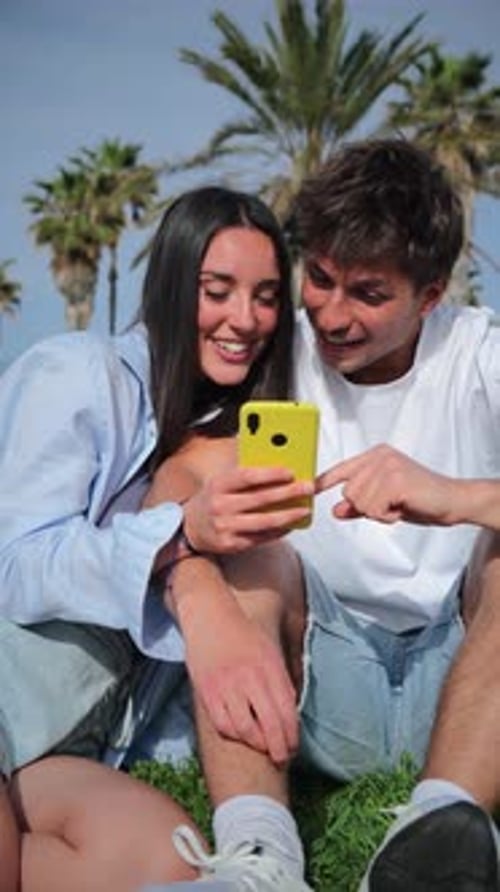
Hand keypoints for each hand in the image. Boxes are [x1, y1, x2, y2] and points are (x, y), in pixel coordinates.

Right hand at [171, 558, 297, 764]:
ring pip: (246, 730)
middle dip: (279, 748)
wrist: (210, 615)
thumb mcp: (270, 651)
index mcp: (270, 668)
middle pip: (270, 725)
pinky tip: (240, 736)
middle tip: (282, 758)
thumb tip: (291, 710)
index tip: (294, 746)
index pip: (287, 711)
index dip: (292, 735)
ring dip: (257, 745)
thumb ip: (281, 679)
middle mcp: (250, 678)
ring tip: (262, 749)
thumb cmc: (243, 634)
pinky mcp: (207, 691)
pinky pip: (222, 724)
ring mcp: (227, 686)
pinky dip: (234, 735)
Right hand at [182, 465, 313, 552]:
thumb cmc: (214, 499)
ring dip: (288, 515)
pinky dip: (279, 531)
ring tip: (305, 509)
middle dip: (288, 493)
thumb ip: (244, 472)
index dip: (270, 474)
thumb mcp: (221, 481)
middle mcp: (220, 506)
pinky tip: (291, 524)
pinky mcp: (232, 544)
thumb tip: (272, 458)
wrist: (190, 527)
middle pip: (260, 499)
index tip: (290, 472)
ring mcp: (226, 527)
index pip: (247, 476)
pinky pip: (261, 537)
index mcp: (219, 484)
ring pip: (264, 521)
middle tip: (308, 488)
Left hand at [315, 444, 462, 525]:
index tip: (308, 489)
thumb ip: (359, 505)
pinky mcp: (395, 480)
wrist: (453, 501)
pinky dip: (387, 516)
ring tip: (398, 505)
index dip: (324, 481)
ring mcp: (387, 466)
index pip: (342, 469)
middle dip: (367, 507)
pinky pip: (373, 509)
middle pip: (349, 493)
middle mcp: (379, 456)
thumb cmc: (420, 499)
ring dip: (379, 512)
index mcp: (375, 456)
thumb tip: (335, 510)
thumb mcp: (384, 503)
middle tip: (391, 505)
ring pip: (359, 502)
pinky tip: (403, 508)